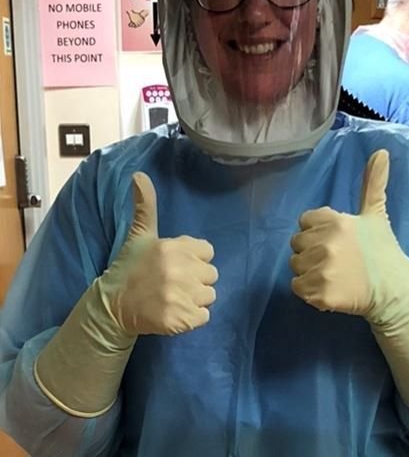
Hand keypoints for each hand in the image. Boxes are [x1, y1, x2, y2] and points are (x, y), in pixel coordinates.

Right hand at [99, 172, 218, 335]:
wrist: (112, 307)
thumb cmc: (130, 267)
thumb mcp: (140, 234)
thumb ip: (145, 205)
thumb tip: (138, 174)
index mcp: (173, 248)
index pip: (208, 252)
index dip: (194, 259)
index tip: (176, 264)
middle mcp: (179, 271)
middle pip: (211, 275)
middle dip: (196, 279)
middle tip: (172, 283)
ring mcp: (180, 296)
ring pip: (210, 296)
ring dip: (195, 299)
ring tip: (173, 297)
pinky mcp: (180, 320)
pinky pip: (204, 317)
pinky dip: (192, 318)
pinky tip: (174, 312)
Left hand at [290, 149, 398, 322]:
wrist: (394, 291)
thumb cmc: (384, 251)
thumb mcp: (376, 213)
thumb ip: (373, 182)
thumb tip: (381, 151)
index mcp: (335, 221)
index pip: (304, 222)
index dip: (317, 232)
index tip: (337, 241)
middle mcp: (326, 243)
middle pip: (297, 245)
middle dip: (311, 252)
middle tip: (337, 260)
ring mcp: (322, 269)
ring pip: (296, 267)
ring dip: (310, 272)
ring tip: (335, 275)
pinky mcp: (320, 293)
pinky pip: (298, 288)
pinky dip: (310, 292)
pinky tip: (330, 289)